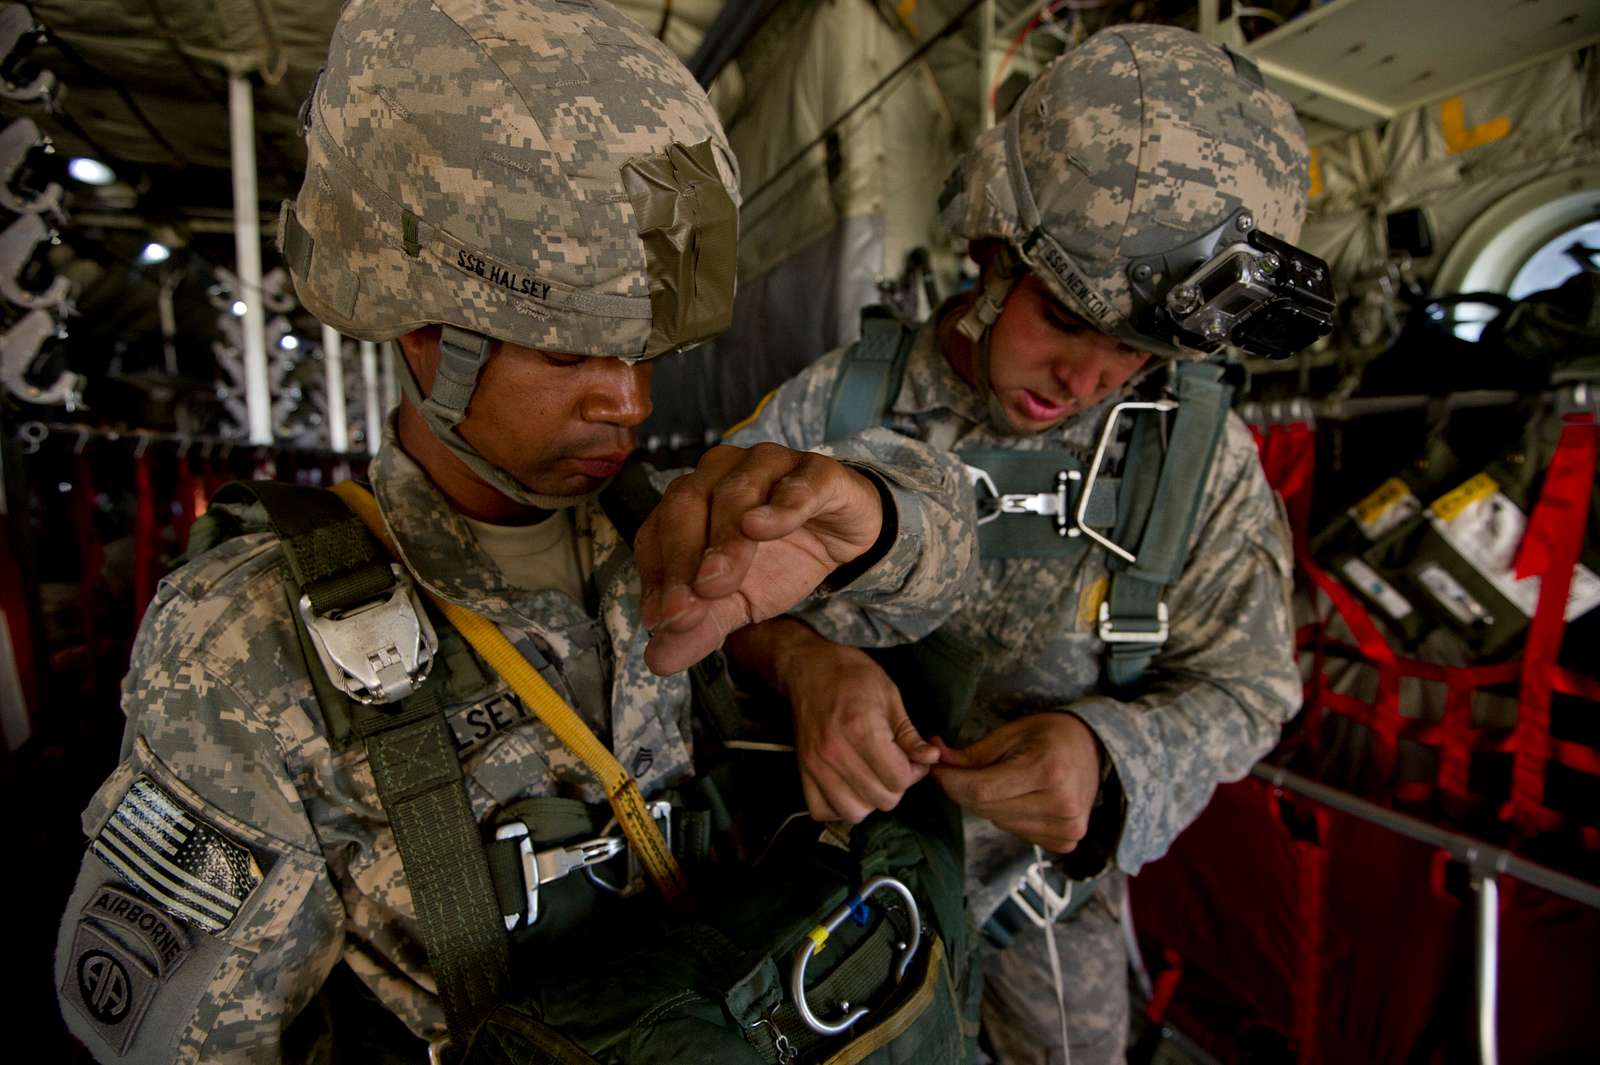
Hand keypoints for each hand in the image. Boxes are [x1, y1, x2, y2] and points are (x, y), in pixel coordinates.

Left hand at [636, 443, 886, 674]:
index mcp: (691, 499)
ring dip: (726, 538)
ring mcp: (769, 465)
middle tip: (689, 605)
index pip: (658, 532)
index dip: (658, 576)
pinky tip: (765, 528)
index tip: (662, 620)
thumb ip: (699, 626)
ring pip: (737, 491)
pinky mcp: (817, 473)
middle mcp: (721, 472)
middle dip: (684, 557)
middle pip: (688, 503)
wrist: (843, 537)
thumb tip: (658, 661)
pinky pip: (797, 485)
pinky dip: (780, 507)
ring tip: (720, 579)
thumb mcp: (737, 601)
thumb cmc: (780, 558)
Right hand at [762, 620, 939, 823]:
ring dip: (870, 799)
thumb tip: (930, 758)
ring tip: (873, 776)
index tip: (914, 758)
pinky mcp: (802, 771)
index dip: (915, 772)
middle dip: (897, 785)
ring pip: (854, 812)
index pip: (898, 779)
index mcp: (860, 730)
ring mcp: (815, 766)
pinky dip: (839, 807)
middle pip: (881, 799)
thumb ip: (909, 734)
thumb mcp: (890, 696)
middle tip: (896, 764)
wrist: (807, 667)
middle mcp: (835, 753)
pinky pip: (822, 811)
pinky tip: (849, 787)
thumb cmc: (851, 675)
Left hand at [930, 714, 1102, 852]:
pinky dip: (1005, 815)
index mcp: (1049, 771)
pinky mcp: (1065, 842)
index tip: (936, 770)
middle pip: (986, 808)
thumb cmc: (1050, 735)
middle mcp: (1061, 805)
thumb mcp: (1010, 733)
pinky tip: (1017, 797)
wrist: (1092, 748)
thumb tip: (934, 762)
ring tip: (997, 780)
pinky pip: (1015, 832)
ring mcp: (1066, 828)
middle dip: (962, 790)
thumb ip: (971, 755)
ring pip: (998, 822)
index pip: (981, 790)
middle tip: (955, 772)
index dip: (951, 782)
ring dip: (985, 804)